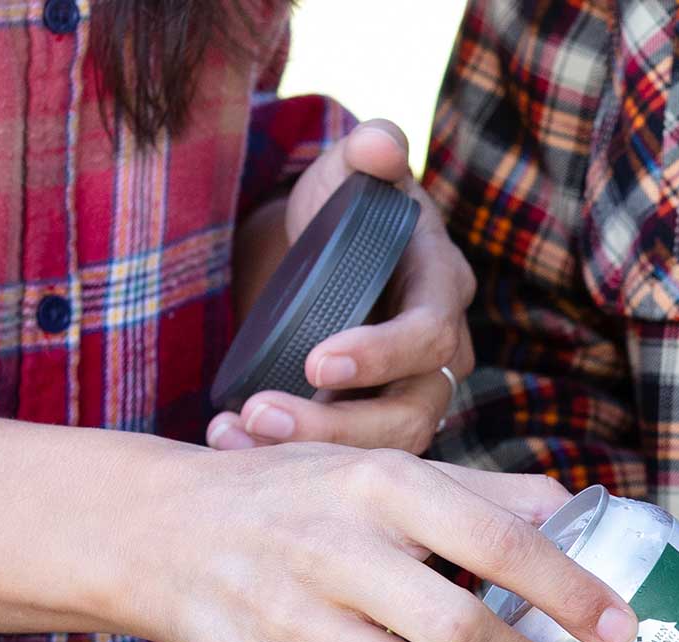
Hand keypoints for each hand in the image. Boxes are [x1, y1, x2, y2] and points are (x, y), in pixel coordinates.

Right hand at [130, 443, 634, 641]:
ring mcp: (294, 625)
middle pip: (457, 630)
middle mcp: (331, 551)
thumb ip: (483, 494)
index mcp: (378, 486)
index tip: (619, 630)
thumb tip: (585, 512)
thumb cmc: (300, 502)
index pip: (494, 540)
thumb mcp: (384, 470)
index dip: (569, 591)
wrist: (162, 533)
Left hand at [208, 121, 474, 455]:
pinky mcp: (380, 422)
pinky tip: (235, 445)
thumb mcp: (351, 174)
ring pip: (386, 448)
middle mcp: (444, 353)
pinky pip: (355, 459)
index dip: (380, 355)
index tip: (315, 364)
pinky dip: (297, 459)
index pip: (430, 336)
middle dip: (337, 425)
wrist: (334, 253)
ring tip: (237, 435)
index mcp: (443, 289)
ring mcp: (415, 394)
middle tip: (259, 415)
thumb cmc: (349, 208)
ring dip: (313, 452)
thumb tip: (380, 146)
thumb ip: (367, 154)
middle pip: (412, 413)